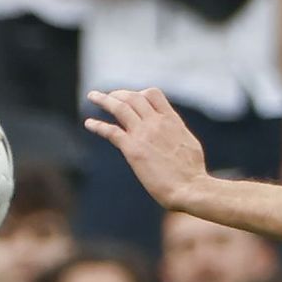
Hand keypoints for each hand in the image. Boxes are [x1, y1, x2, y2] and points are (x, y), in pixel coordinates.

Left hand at [84, 89, 209, 210]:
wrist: (190, 187)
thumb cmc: (192, 173)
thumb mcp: (189, 143)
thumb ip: (176, 134)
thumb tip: (173, 133)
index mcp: (171, 120)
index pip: (153, 94)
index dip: (140, 94)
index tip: (133, 98)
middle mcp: (156, 122)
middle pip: (133, 97)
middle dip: (119, 94)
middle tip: (109, 96)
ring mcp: (143, 134)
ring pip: (119, 107)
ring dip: (104, 100)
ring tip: (93, 96)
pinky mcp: (133, 149)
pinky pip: (111, 131)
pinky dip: (98, 125)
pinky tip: (89, 123)